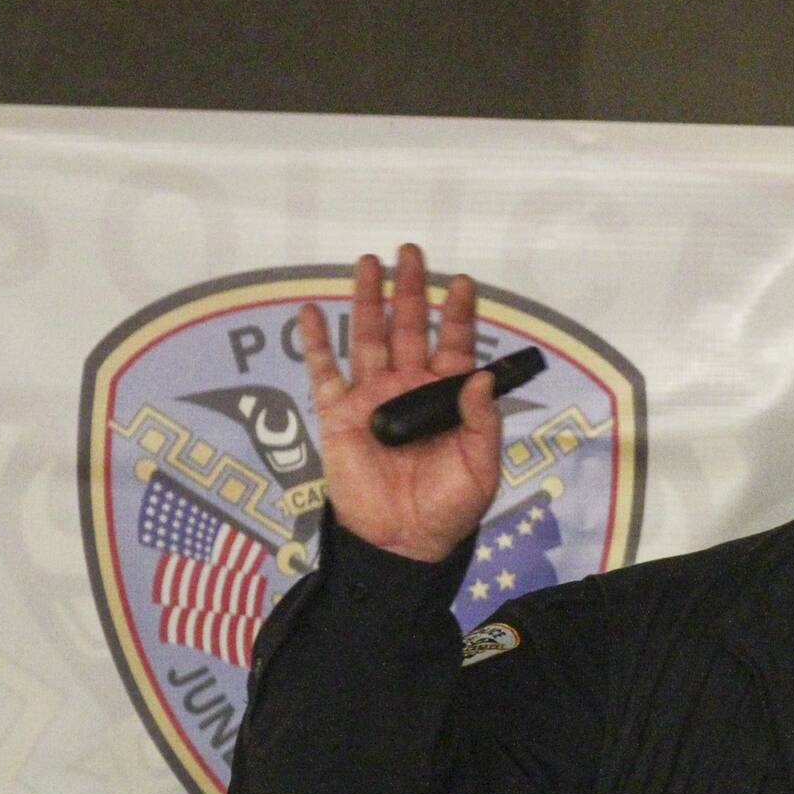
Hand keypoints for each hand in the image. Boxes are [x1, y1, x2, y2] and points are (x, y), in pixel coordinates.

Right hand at [300, 243, 500, 562]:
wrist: (403, 540)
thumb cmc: (448, 506)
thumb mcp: (481, 467)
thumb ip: (482, 421)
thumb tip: (481, 376)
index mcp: (446, 397)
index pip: (455, 344)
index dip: (457, 313)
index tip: (461, 281)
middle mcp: (408, 387)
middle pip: (409, 328)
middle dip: (409, 290)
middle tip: (410, 252)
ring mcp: (371, 397)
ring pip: (368, 337)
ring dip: (367, 301)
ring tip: (367, 263)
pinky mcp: (338, 414)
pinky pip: (323, 372)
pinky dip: (315, 342)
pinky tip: (311, 310)